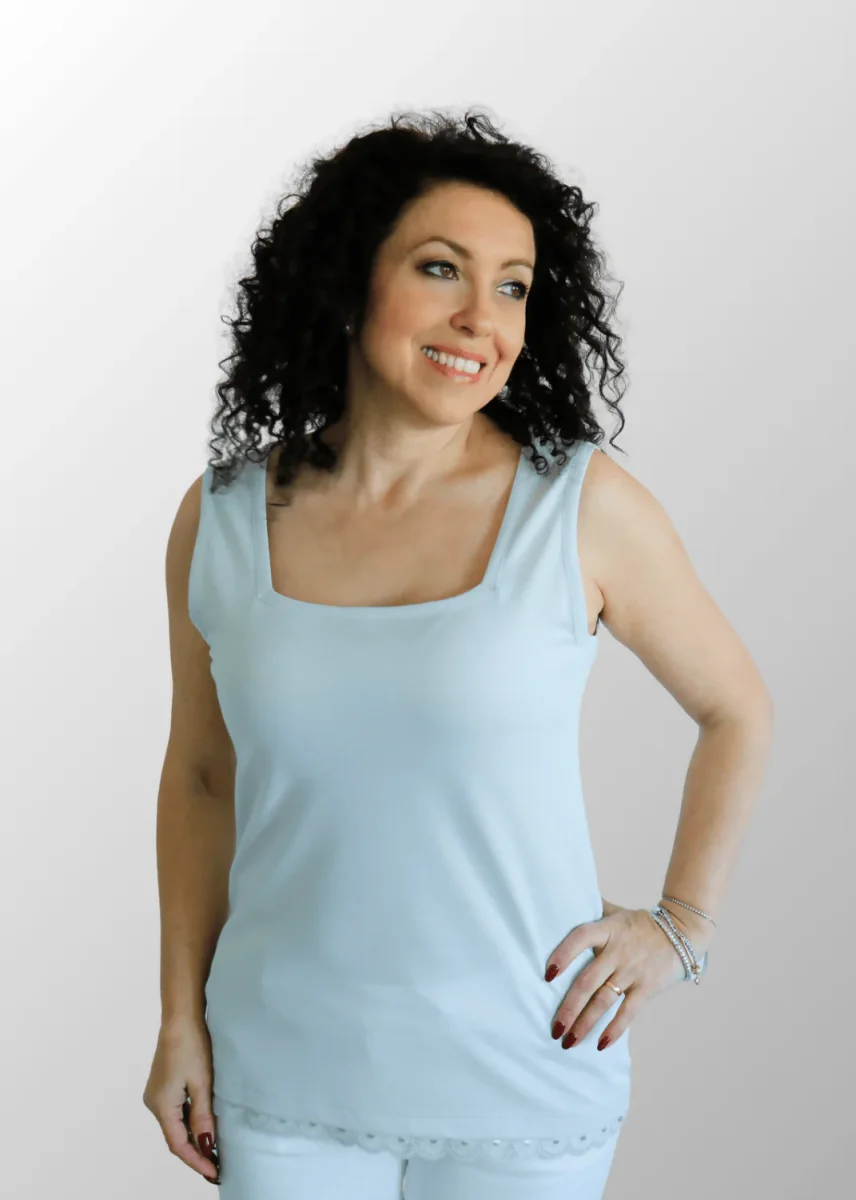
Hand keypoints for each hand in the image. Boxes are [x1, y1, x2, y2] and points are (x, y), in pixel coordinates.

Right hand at [142, 1018, 220, 1184]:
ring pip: (175, 1124)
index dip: (196, 1160)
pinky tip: (203, 1125)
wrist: (181, 1017)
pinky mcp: (162, 1086)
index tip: (213, 1172)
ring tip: (213, 1149)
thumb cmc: (192, 1045)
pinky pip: (176, 1111)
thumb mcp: (202, 1083)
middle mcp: (154, 1103)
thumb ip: (203, 1116)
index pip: (178, 1144)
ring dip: (193, 1136)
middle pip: (175, 1136)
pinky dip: (189, 1121)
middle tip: (216, 1165)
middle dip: (195, 1152)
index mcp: (161, 1105)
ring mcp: (156, 1094)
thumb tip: (207, 1145)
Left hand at [544, 900, 712, 1050]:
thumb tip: (564, 898)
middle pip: (587, 981)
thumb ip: (591, 908)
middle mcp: (617, 951)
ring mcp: (632, 971)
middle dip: (568, 1007)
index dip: (563, 954)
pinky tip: (600, 1044)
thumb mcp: (615, 912)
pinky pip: (628, 1011)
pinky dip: (614, 1029)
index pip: (580, 938)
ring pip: (604, 1000)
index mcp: (606, 930)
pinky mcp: (647, 987)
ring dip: (584, 1023)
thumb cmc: (640, 924)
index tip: (547, 975)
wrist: (682, 932)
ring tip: (568, 1042)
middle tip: (553, 1028)